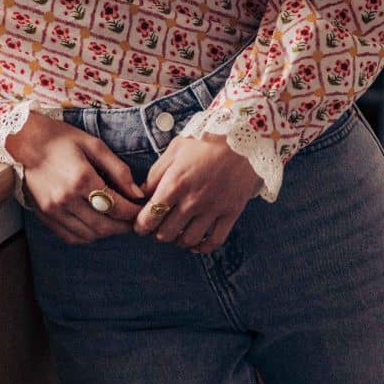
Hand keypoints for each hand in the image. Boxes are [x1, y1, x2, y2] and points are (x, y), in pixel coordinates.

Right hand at [6, 112, 144, 243]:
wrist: (24, 141)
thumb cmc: (61, 139)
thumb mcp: (94, 145)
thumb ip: (118, 170)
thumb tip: (137, 193)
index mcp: (82, 178)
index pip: (116, 206)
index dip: (133, 212)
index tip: (142, 209)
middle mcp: (67, 199)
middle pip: (104, 226)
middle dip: (123, 226)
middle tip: (133, 220)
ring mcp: (54, 210)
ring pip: (88, 235)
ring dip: (107, 233)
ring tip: (116, 222)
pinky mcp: (45, 215)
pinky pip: (71, 236)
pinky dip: (87, 236)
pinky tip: (95, 226)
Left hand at [135, 133, 260, 253]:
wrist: (244, 137)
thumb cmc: (205, 140)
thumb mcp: (174, 150)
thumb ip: (156, 174)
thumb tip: (142, 194)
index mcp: (175, 183)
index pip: (150, 217)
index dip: (140, 226)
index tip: (140, 225)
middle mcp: (192, 201)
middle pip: (166, 233)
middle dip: (157, 233)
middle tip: (157, 226)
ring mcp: (213, 209)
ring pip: (188, 240)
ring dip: (177, 241)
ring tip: (175, 232)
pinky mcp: (231, 213)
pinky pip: (214, 241)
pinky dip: (202, 247)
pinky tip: (196, 242)